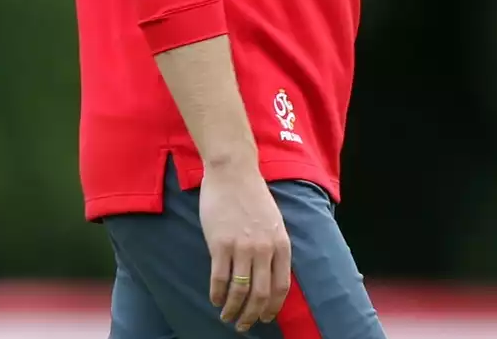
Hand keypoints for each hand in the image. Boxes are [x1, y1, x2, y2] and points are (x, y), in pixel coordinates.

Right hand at [199, 163, 291, 331]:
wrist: (233, 172)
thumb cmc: (252, 195)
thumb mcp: (274, 222)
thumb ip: (273, 247)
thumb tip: (268, 274)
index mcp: (281, 245)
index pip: (280, 287)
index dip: (272, 307)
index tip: (265, 317)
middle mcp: (264, 250)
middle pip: (260, 294)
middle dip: (252, 316)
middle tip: (243, 325)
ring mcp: (242, 247)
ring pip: (240, 290)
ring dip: (233, 309)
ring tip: (227, 317)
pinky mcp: (219, 244)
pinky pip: (220, 277)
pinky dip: (217, 293)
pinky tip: (214, 299)